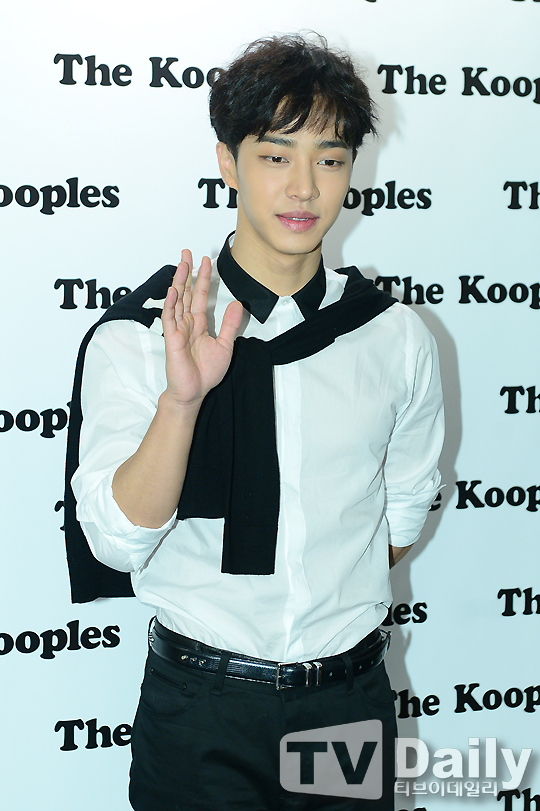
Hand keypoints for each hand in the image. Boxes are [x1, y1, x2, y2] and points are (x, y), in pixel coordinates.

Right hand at [161, 250, 242, 408]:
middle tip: (187, 253)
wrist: (194, 392)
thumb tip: (238, 304)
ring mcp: (177, 330)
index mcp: (198, 324)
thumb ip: (230, 324)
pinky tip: (173, 290)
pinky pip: (170, 318)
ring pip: (177, 300)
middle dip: (187, 272)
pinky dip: (171, 304)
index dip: (202, 279)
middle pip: (185, 292)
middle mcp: (186, 323)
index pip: (198, 296)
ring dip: (179, 282)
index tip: (206, 261)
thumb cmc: (206, 373)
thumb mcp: (225, 345)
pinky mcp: (171, 339)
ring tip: (182, 264)